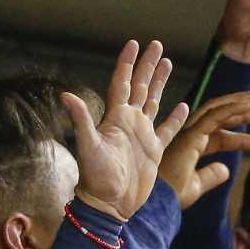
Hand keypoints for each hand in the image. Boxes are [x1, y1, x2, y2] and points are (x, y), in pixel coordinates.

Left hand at [62, 41, 188, 218]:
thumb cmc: (96, 178)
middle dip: (148, 65)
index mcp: (115, 117)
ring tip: (168, 63)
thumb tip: (66, 95)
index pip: (122, 83)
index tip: (134, 44)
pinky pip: (167, 130)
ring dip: (160, 83)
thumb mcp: (88, 147)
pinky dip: (175, 118)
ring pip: (153, 101)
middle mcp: (129, 122)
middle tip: (157, 44)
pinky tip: (183, 106)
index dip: (127, 63)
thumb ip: (81, 120)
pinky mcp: (154, 151)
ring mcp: (142, 135)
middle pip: (140, 86)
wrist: (109, 204)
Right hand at [160, 91, 249, 209]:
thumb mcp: (196, 186)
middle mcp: (189, 136)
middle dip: (240, 113)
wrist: (157, 201)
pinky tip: (249, 105)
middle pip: (219, 119)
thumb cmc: (169, 196)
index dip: (240, 139)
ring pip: (216, 111)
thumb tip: (226, 170)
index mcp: (191, 147)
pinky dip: (231, 108)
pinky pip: (214, 115)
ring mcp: (189, 133)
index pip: (219, 137)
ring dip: (238, 104)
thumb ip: (210, 176)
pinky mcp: (190, 134)